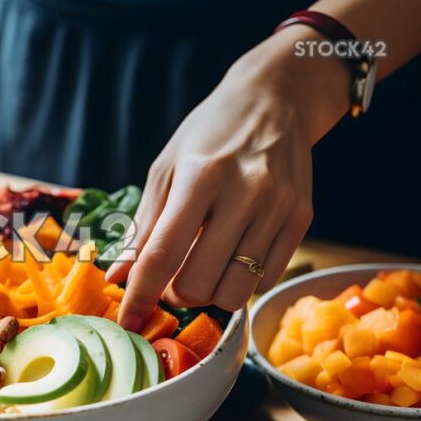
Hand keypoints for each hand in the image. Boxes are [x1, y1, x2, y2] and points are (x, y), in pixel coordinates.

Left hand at [106, 27, 349, 329]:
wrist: (276, 99)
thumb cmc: (211, 134)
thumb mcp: (166, 168)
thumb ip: (144, 225)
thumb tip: (119, 276)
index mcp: (201, 176)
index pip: (162, 253)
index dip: (140, 295)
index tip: (128, 321)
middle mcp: (244, 194)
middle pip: (198, 283)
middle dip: (175, 295)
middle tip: (170, 280)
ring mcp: (278, 209)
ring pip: (235, 292)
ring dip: (209, 294)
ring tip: (200, 270)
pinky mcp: (301, 220)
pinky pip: (266, 280)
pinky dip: (240, 282)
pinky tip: (230, 258)